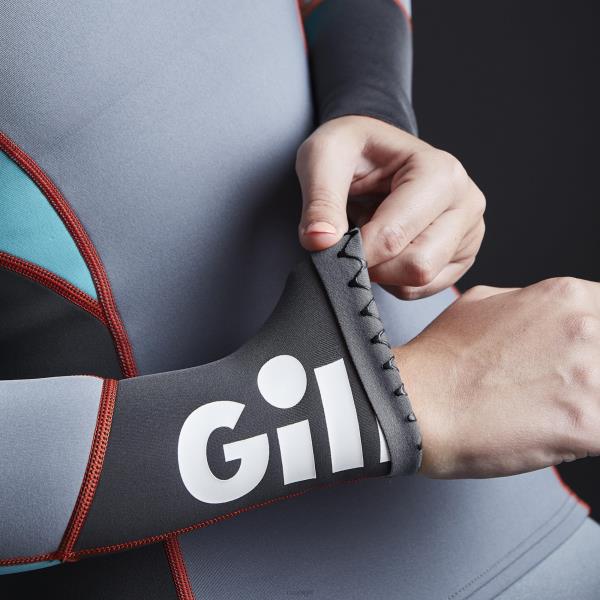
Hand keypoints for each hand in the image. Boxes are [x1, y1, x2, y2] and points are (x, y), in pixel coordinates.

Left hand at [295, 115, 485, 298]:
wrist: (371, 151)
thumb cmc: (352, 149)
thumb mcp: (323, 157)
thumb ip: (320, 200)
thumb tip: (320, 242)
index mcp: (440, 172)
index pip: (394, 236)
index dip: (353, 251)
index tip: (329, 245)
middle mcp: (465, 202)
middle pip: (417, 265)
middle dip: (372, 264)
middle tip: (348, 240)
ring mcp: (468, 232)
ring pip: (421, 281)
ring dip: (383, 271)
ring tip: (371, 234)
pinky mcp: (460, 256)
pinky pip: (422, 289)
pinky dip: (394, 279)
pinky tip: (386, 248)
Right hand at [393, 278, 599, 477]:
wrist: (414, 402)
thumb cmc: (440, 359)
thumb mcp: (483, 304)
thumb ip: (531, 306)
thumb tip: (550, 321)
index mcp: (565, 296)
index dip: (598, 345)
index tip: (585, 364)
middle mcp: (586, 327)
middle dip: (594, 379)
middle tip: (560, 390)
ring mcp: (591, 376)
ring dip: (590, 407)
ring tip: (551, 413)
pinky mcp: (588, 424)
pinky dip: (588, 438)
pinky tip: (557, 437)